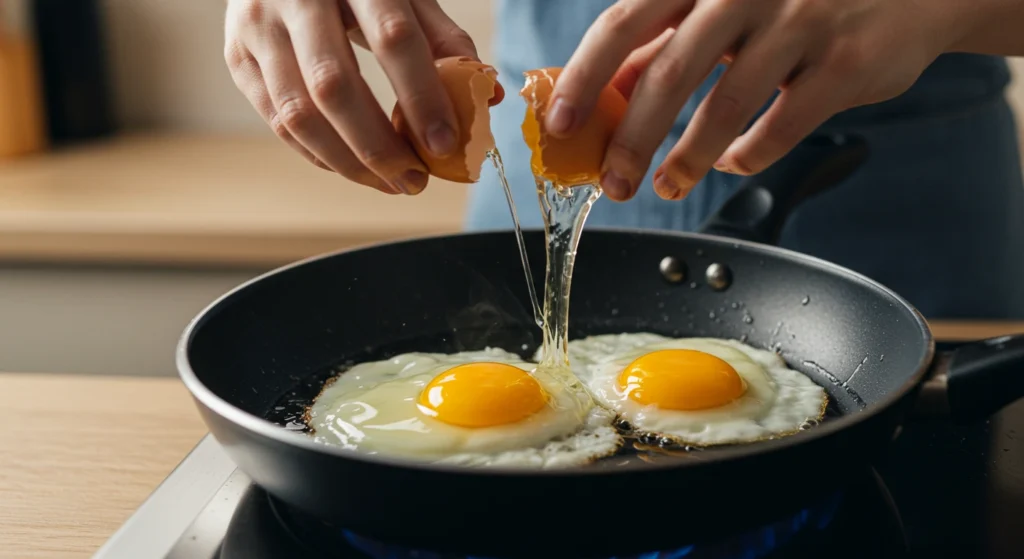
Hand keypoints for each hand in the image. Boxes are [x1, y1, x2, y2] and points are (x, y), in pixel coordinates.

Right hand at [224, 0, 479, 194]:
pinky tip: (352, 166)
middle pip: (334, 86)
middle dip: (379, 147)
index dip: (421, 96)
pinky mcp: (237, 55)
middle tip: (415, 180)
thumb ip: (445, 41)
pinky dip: (318, 154)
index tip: (444, 145)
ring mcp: (256, 26)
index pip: (392, 37)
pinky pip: (276, 121)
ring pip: (297, 114)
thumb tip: (485, 97)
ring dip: (348, 163)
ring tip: (390, 183)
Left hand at [547, 0, 954, 200]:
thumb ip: (667, 39)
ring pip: (725, 108)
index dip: (585, 77)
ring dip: (686, 160)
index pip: (624, 21)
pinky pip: (780, 129)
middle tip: (612, 184)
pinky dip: (748, 156)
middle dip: (631, 141)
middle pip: (668, 74)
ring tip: (666, 186)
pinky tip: (734, 163)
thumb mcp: (725, 4)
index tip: (560, 125)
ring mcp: (799, 22)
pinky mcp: (844, 64)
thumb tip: (605, 88)